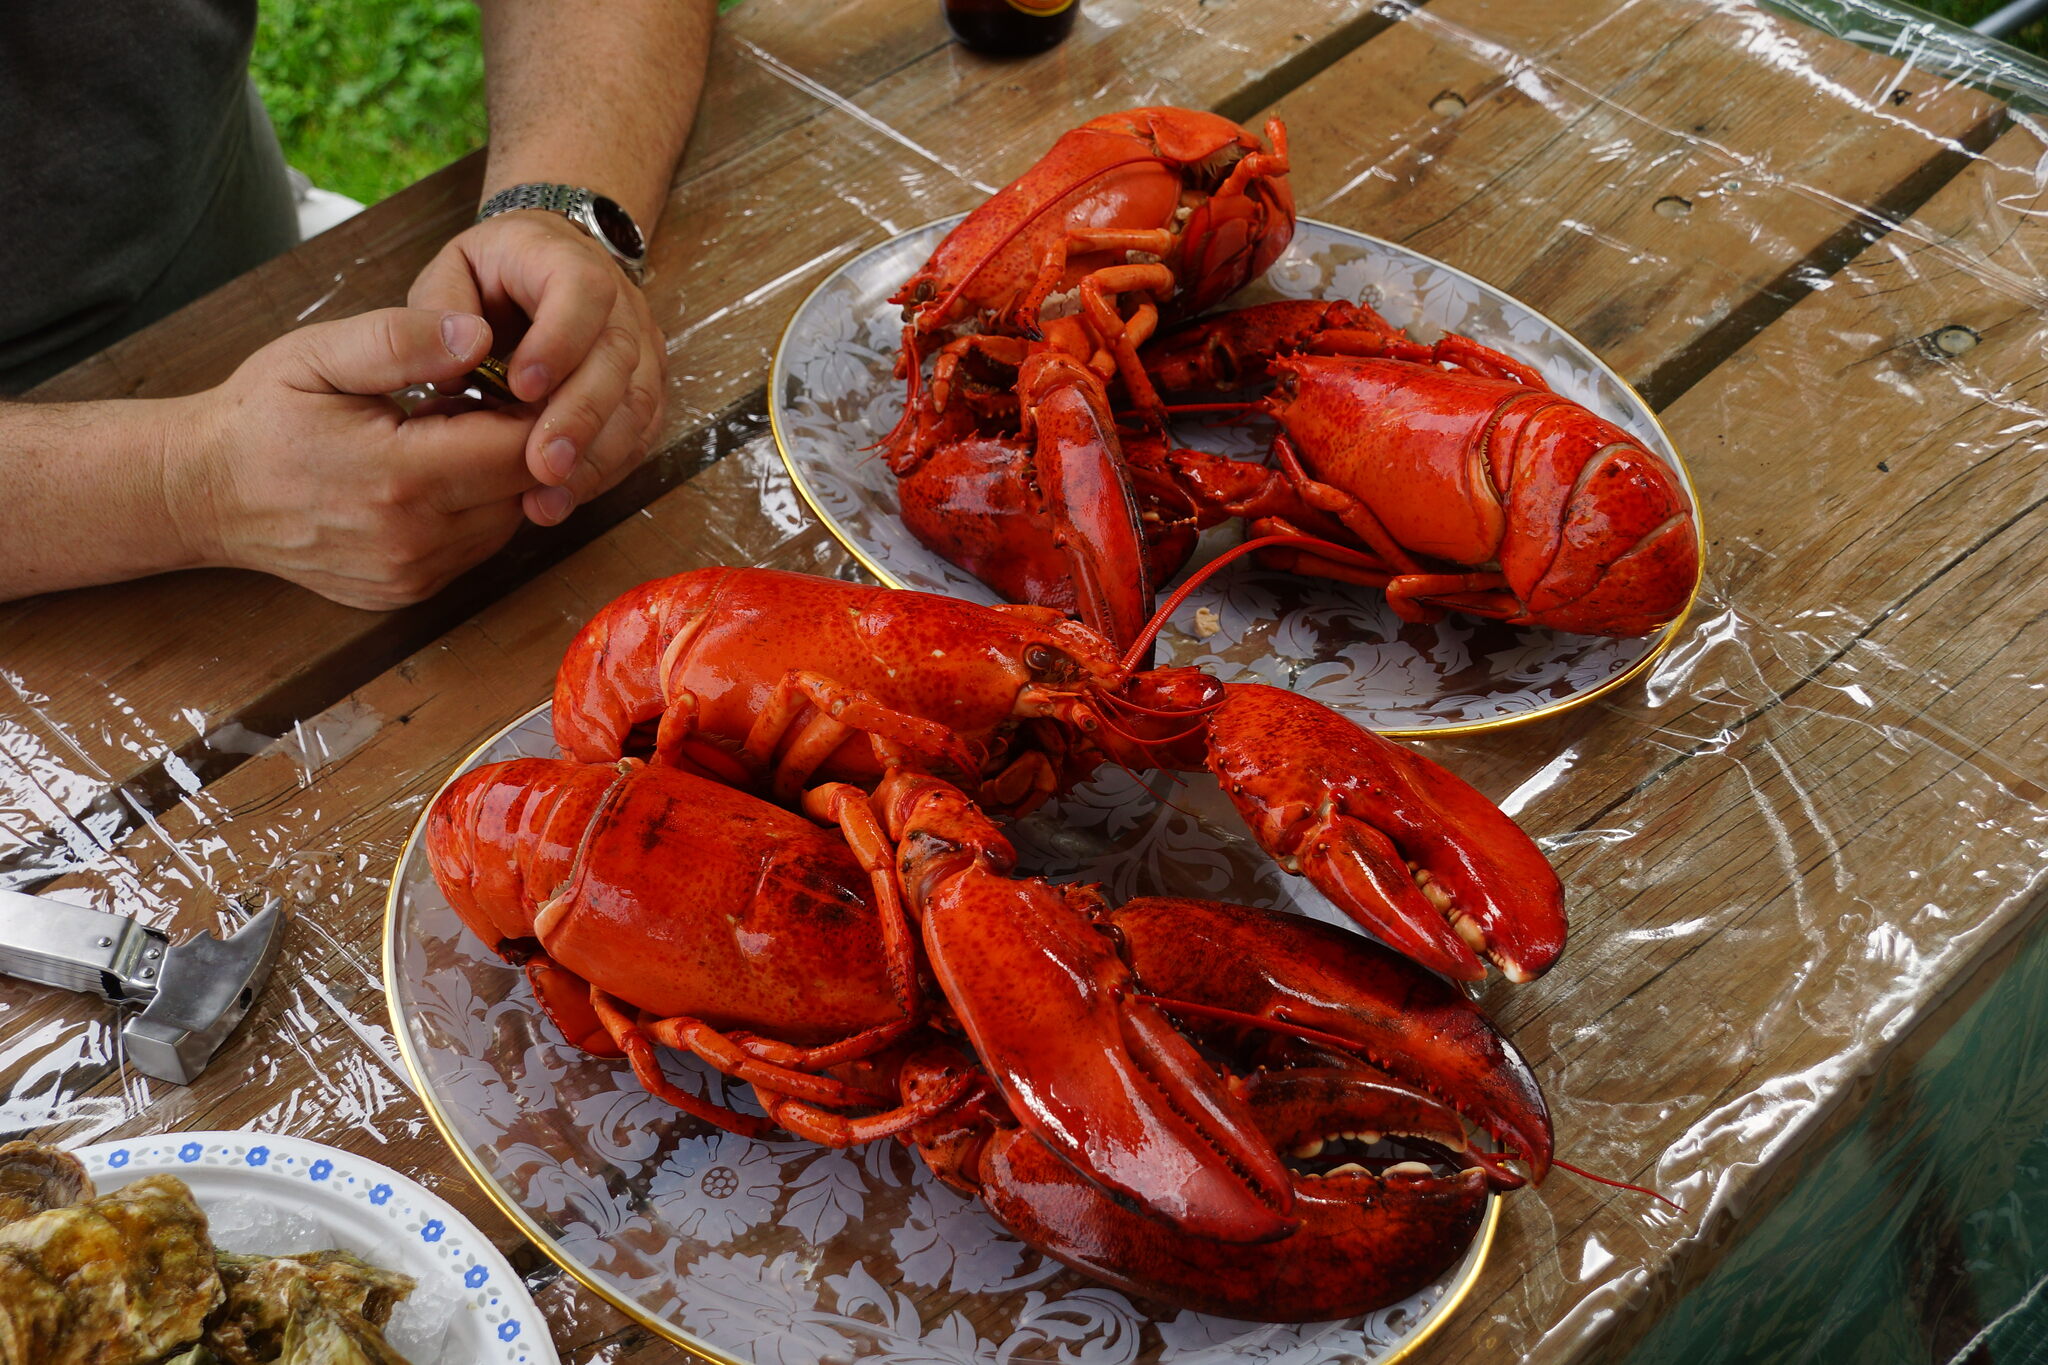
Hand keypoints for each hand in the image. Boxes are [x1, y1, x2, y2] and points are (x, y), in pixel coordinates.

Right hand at [171, 308, 537, 609]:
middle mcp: (412, 540)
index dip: (531, 409)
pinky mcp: (406, 592)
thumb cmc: (260, 416)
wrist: (203, 493)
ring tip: (454, 436)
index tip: (514, 377)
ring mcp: (410, 575)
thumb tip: (479, 333)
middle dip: (521, 442)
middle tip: (484, 400)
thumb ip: (401, 341)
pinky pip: (474, 549)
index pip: (518, 449)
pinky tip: (438, 476)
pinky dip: (474, 512)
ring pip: (506, 523)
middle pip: (521, 490)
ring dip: (500, 480)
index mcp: (397, 477)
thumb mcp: (318, 355)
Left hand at [409, 210, 665, 526]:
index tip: (522, 387)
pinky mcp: (645, 387)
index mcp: (565, 260)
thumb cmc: (490, 278)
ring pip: (638, 403)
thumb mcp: (452, 273)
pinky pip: (641, 433)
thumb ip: (443, 306)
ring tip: (549, 499)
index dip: (560, 341)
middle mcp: (618, 302)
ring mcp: (641, 346)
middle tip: (542, 466)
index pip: (582, 293)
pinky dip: (607, 469)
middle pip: (618, 358)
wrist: (543, 271)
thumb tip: (463, 354)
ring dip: (597, 457)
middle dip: (581, 417)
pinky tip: (568, 496)